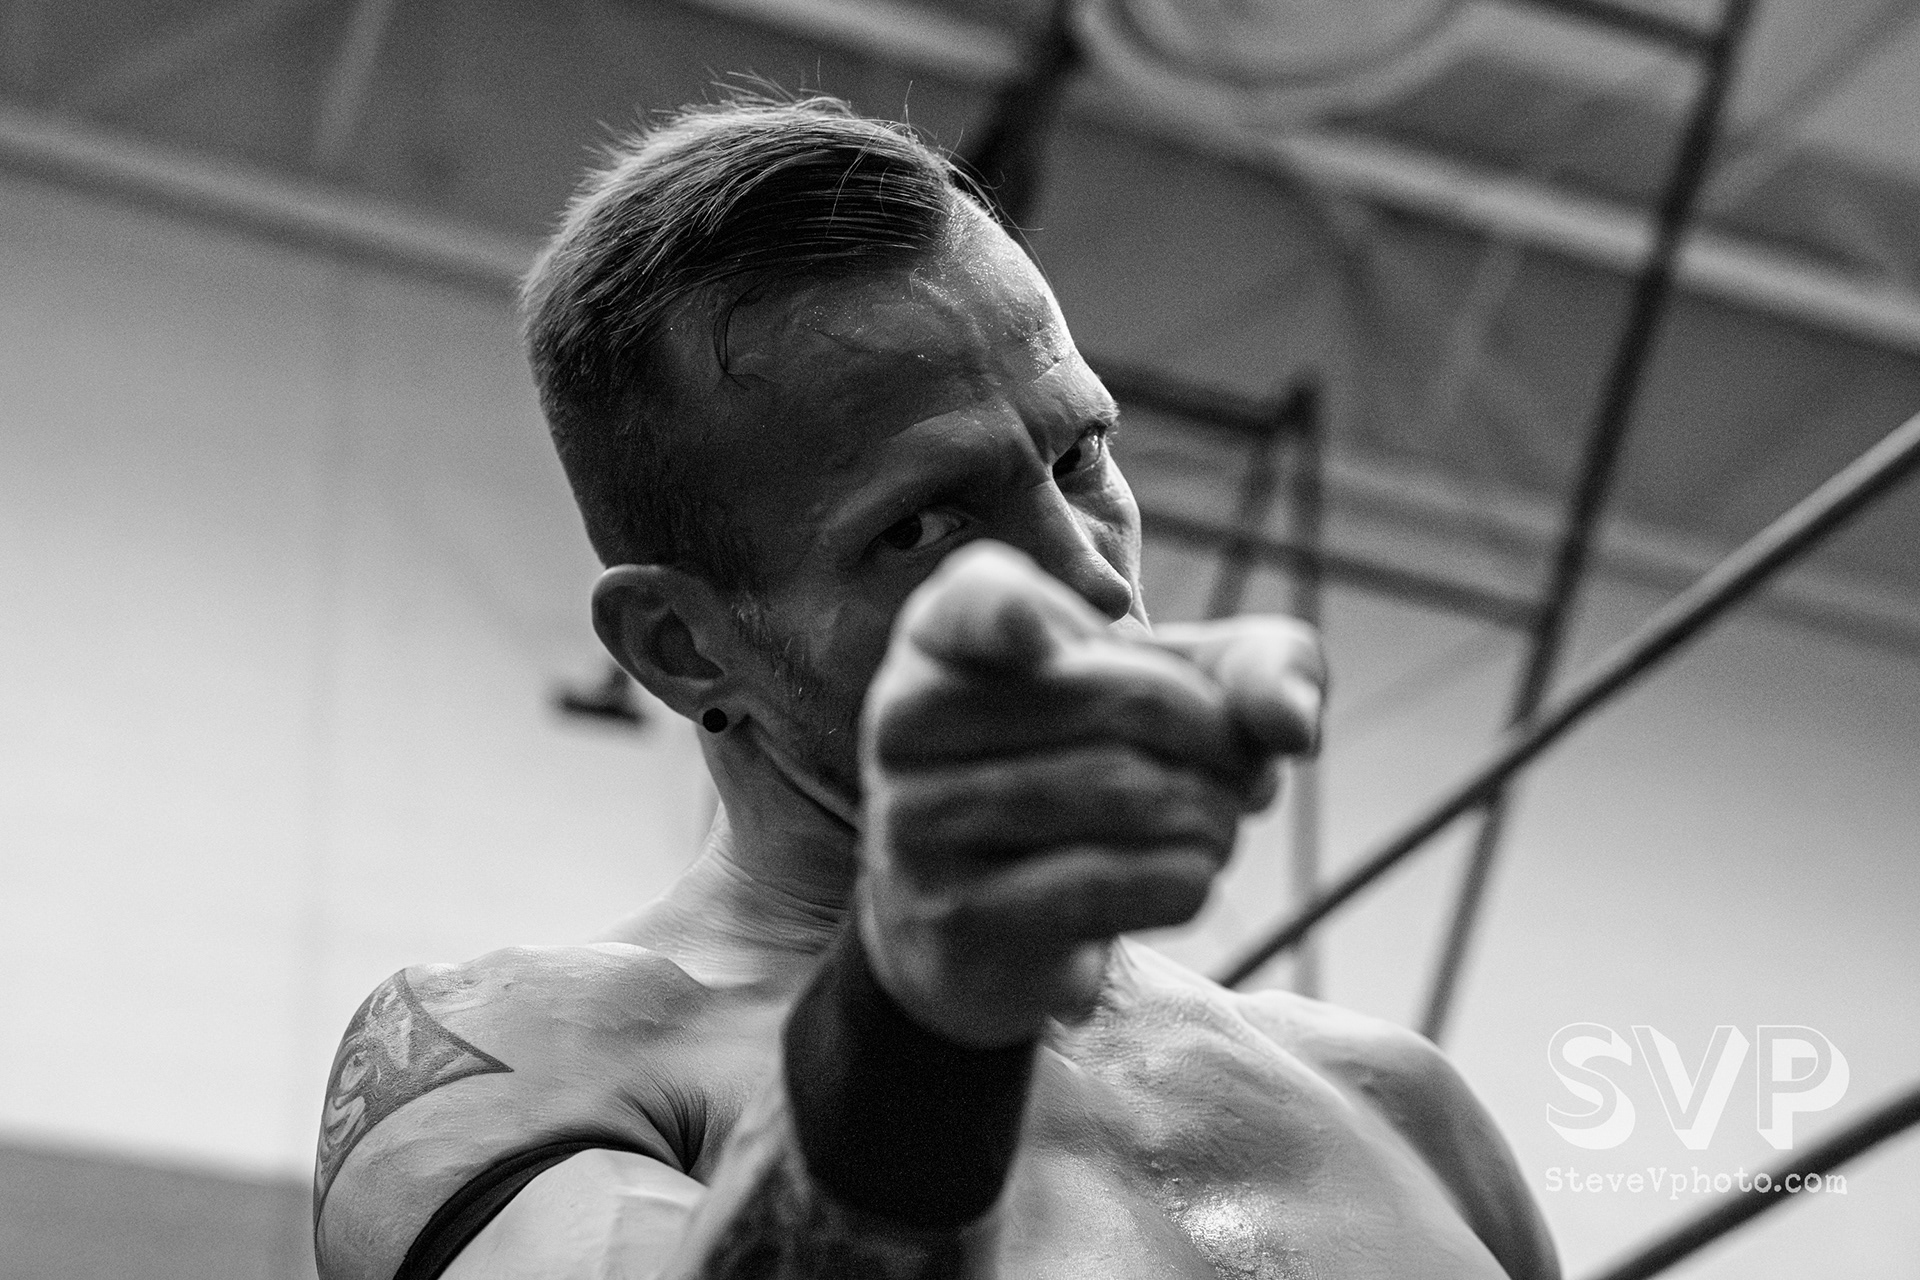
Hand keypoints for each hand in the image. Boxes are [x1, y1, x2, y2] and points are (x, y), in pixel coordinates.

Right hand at [856, 542, 1323, 1047]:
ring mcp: (916, 821)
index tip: (1047, 640)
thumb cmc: (1091, 762)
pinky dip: (1190, 878)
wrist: (994, 918)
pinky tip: (1187, 873)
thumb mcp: (1175, 688)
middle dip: (1219, 741)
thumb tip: (1290, 723)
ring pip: (1126, 797)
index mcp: (945, 631)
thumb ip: (1257, 664)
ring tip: (1219, 823)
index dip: (1016, 615)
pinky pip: (1114, 884)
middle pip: (1118, 706)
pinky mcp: (953, 915)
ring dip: (1216, 816)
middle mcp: (906, 715)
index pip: (975, 604)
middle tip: (1243, 769)